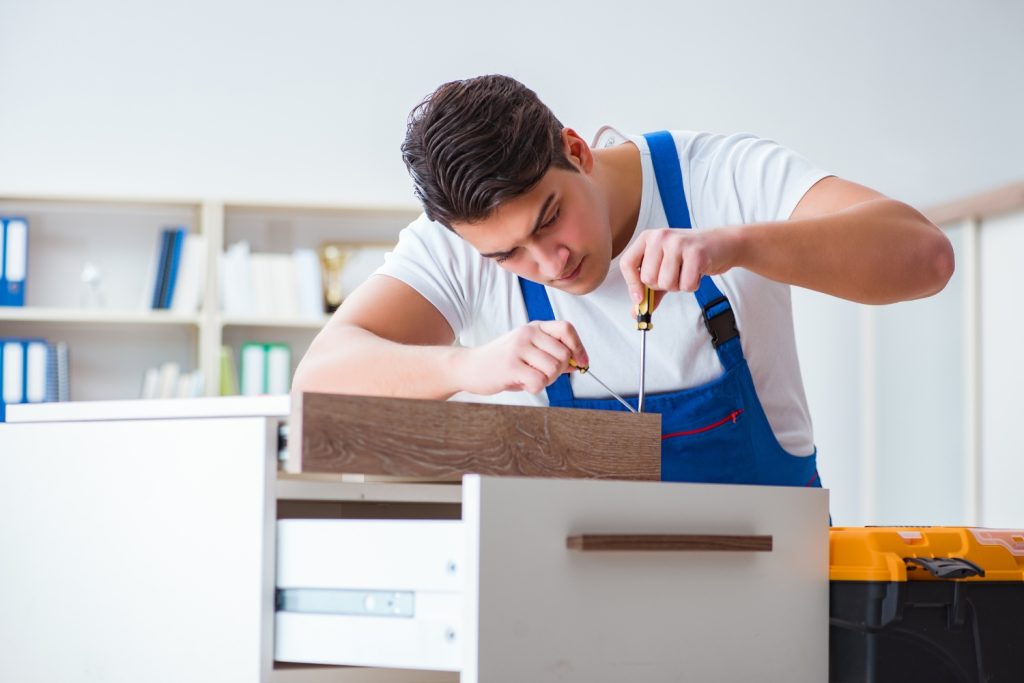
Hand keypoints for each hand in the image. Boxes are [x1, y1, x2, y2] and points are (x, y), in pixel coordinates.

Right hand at [454, 321, 588, 394]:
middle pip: (564, 355)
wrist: (469, 366)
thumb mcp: (528, 352)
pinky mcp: (510, 366)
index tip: (582, 363)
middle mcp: (527, 333)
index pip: (566, 329)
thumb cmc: (502, 362)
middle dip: (559, 371)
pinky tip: (522, 383)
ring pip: (553, 369)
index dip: (579, 347)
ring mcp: (518, 348)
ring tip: (529, 378)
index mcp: (534, 328)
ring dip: (546, 381)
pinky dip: (535, 388)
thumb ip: (552, 356)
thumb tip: (580, 363)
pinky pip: (539, 381)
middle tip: (542, 375)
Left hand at [619, 227, 742, 310]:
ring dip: (678, 286)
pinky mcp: (696, 253)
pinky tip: (697, 273)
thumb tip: (635, 312)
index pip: (627, 264)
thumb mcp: (664, 268)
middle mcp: (660, 237)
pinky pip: (686, 285)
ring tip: (686, 272)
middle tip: (674, 274)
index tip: (640, 299)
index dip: (632, 285)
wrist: (722, 244)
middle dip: (662, 285)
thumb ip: (649, 290)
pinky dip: (692, 286)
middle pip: (648, 278)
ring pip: (666, 283)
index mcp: (647, 238)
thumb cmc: (689, 256)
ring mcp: (678, 243)